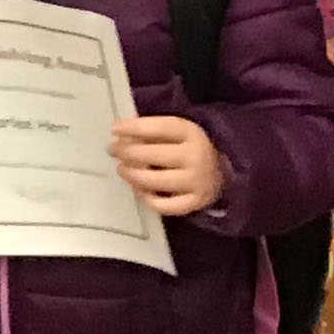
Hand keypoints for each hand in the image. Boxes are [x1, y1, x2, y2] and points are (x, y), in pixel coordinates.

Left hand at [109, 115, 226, 217]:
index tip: (114, 129)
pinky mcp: (195, 203)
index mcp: (191, 132)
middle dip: (126, 152)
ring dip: (132, 175)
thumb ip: (152, 131)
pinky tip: (138, 189)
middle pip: (153, 155)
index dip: (133, 127)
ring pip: (155, 181)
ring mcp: (196, 182)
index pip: (158, 127)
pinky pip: (164, 206)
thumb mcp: (177, 131)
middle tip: (112, 150)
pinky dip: (147, 198)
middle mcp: (196, 157)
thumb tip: (119, 135)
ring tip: (121, 169)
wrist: (221, 170)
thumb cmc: (189, 147)